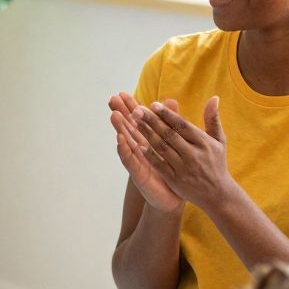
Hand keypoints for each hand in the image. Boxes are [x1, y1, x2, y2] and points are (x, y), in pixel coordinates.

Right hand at [109, 93, 181, 213]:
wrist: (175, 195)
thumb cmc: (173, 169)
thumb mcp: (174, 143)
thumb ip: (172, 122)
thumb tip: (171, 100)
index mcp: (149, 139)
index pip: (138, 120)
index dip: (130, 107)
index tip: (123, 93)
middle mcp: (140, 148)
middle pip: (129, 127)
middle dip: (121, 113)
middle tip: (113, 99)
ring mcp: (138, 160)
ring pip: (127, 142)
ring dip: (120, 129)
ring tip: (114, 115)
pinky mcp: (139, 174)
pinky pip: (131, 161)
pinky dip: (125, 150)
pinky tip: (120, 140)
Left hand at [135, 97, 241, 212]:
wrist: (217, 194)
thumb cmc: (216, 163)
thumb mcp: (219, 140)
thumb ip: (213, 119)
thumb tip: (214, 97)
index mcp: (203, 142)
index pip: (182, 125)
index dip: (167, 114)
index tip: (153, 104)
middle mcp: (193, 154)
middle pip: (169, 134)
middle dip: (152, 121)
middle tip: (137, 110)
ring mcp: (183, 168)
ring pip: (161, 148)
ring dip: (146, 134)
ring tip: (134, 123)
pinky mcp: (175, 180)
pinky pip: (159, 165)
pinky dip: (149, 155)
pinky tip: (138, 145)